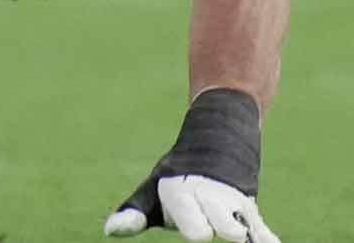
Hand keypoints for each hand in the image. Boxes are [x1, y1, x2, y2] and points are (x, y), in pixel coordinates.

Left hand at [103, 89, 276, 242]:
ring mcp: (235, 205)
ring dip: (247, 232)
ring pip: (247, 225)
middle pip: (225, 225)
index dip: (195, 227)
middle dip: (224, 228)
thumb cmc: (176, 179)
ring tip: (240, 234)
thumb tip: (109, 231)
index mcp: (183, 194)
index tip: (198, 233)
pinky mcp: (251, 211)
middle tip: (225, 230)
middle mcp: (212, 199)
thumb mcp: (151, 192)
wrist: (217, 143)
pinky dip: (266, 237)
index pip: (193, 220)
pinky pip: (262, 228)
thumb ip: (133, 213)